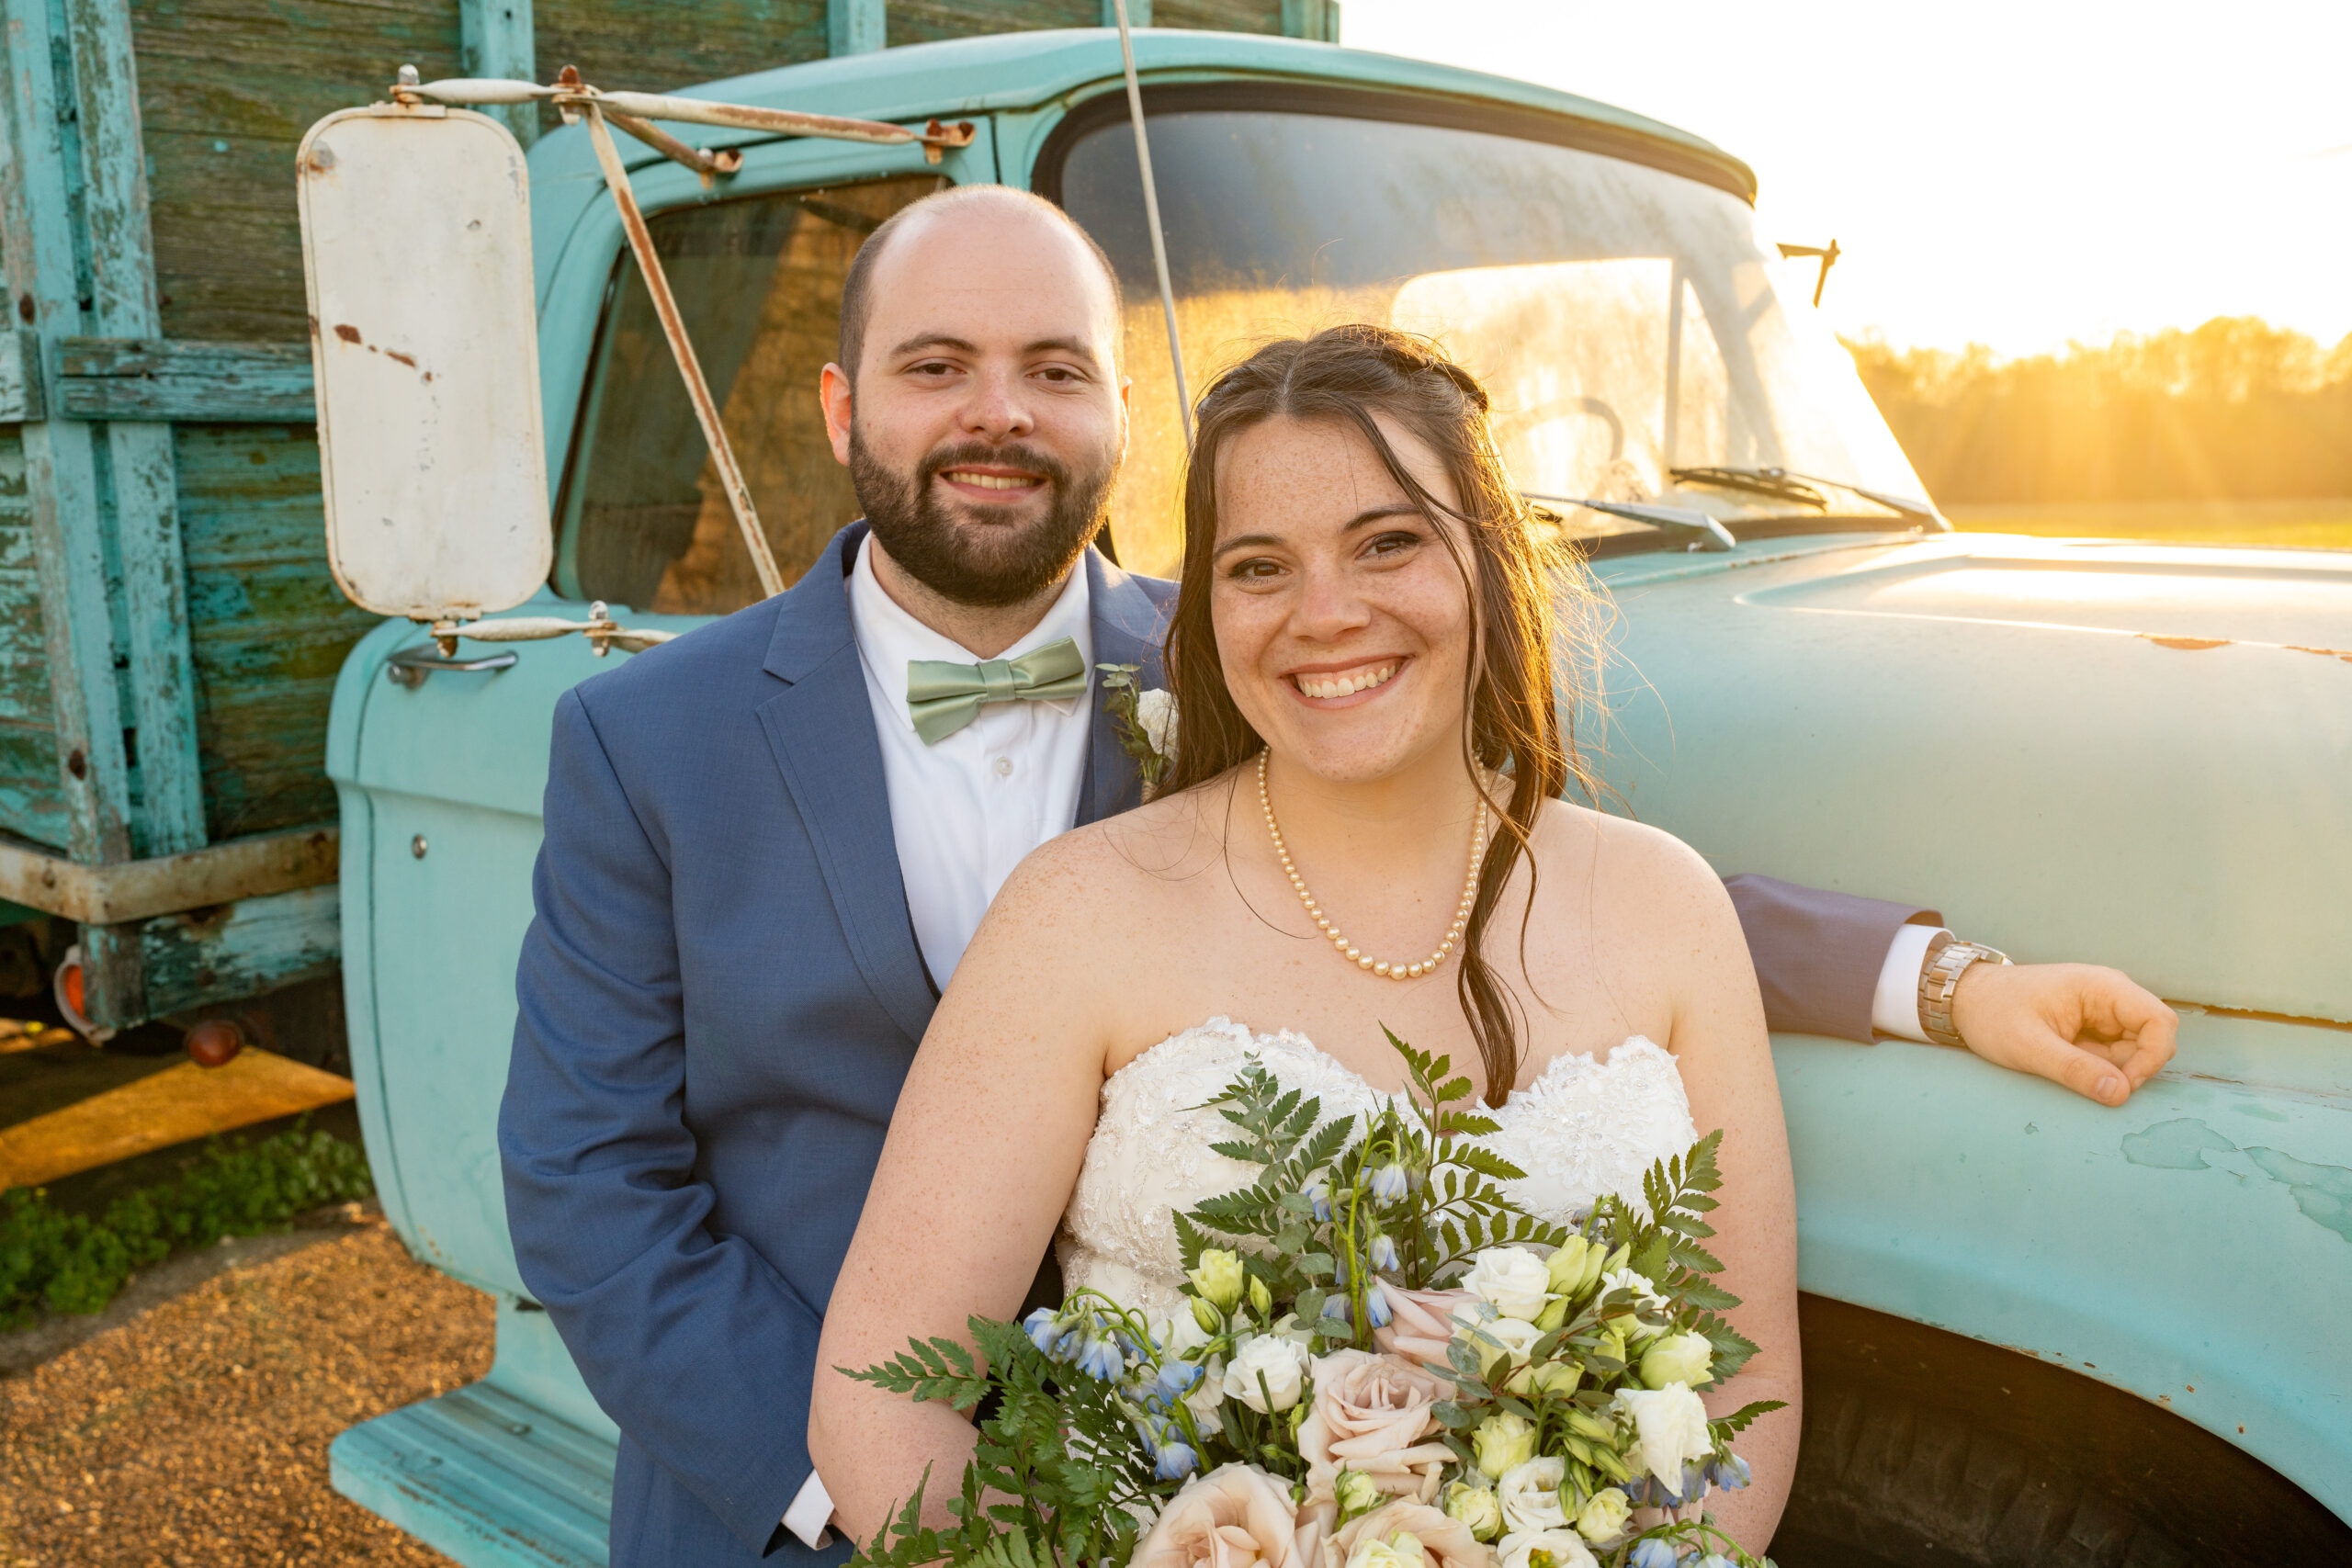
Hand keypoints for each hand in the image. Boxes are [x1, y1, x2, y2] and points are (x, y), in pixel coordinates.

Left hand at [1948, 961, 2177, 1105]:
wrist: (1966, 1000)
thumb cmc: (1993, 1013)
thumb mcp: (2028, 1046)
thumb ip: (2074, 1069)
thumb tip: (2121, 1094)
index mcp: (2103, 987)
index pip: (2160, 1021)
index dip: (2152, 1057)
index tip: (2124, 1085)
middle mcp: (2111, 996)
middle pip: (2152, 1040)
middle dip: (2129, 1068)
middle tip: (2086, 1080)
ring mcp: (2104, 1012)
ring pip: (2134, 1052)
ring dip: (2111, 1070)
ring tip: (2064, 1064)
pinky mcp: (2094, 1028)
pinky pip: (2114, 1056)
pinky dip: (2098, 1069)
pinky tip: (2064, 1063)